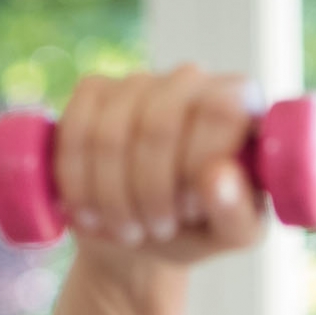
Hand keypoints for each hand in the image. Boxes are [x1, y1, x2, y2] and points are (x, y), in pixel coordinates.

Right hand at [56, 64, 267, 272]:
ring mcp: (139, 81)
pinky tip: (90, 208)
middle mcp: (192, 80)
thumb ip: (236, 211)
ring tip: (128, 228)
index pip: (220, 110)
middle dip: (150, 191)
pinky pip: (75, 128)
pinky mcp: (93, 91)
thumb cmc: (198, 228)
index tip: (188, 209)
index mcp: (240, 101)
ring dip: (112, 195)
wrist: (141, 235)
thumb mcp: (231, 234)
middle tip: (157, 230)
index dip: (196, 166)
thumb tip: (217, 175)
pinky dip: (77, 179)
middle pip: (160, 124)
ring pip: (110, 133)